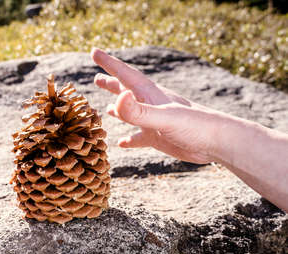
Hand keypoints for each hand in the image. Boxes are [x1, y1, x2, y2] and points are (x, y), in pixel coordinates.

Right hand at [91, 48, 226, 163]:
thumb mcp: (164, 117)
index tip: (94, 52)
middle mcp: (150, 105)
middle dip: (111, 83)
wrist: (217, 142)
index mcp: (149, 94)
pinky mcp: (158, 138)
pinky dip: (129, 139)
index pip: (124, 74)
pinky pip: (138, 137)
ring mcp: (153, 122)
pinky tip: (121, 143)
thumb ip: (138, 111)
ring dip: (117, 110)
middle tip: (96, 78)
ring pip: (130, 113)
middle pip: (125, 90)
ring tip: (105, 109)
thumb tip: (117, 99)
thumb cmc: (194, 125)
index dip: (108, 63)